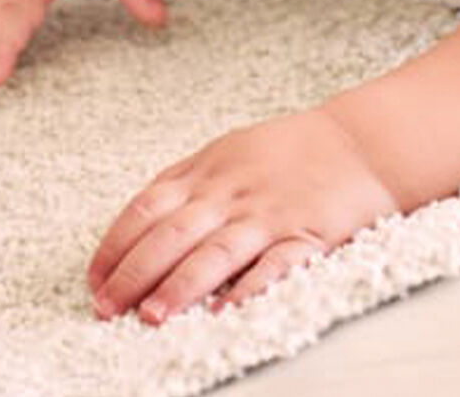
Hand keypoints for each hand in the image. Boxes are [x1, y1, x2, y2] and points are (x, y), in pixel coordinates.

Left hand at [88, 108, 399, 321]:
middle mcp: (234, 191)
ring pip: (216, 252)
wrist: (364, 142)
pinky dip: (248, 289)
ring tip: (152, 317)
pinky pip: (273, 266)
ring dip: (180, 286)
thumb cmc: (294, 149)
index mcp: (212, 169)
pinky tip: (226, 311)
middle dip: (134, 273)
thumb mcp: (233, 149)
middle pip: (173, 232)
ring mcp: (270, 213)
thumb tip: (139, 218)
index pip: (148, 206)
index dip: (116, 246)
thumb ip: (189, 180)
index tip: (94, 280)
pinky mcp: (306, 234)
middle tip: (107, 308)